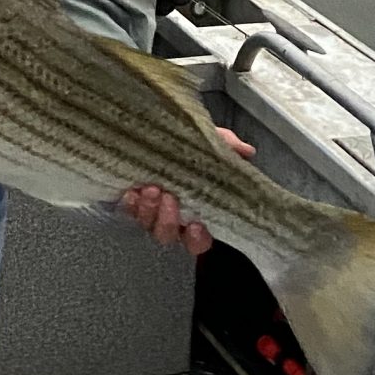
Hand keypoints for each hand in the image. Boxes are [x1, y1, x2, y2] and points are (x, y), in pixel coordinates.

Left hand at [122, 127, 256, 254]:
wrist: (157, 134)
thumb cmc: (188, 145)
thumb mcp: (211, 141)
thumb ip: (228, 146)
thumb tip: (246, 151)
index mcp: (196, 212)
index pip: (199, 241)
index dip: (197, 238)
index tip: (196, 225)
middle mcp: (172, 218)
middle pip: (169, 235)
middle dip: (168, 221)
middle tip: (169, 198)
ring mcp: (150, 212)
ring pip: (148, 225)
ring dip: (149, 210)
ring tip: (151, 189)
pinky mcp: (131, 202)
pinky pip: (128, 211)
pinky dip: (130, 203)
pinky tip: (132, 192)